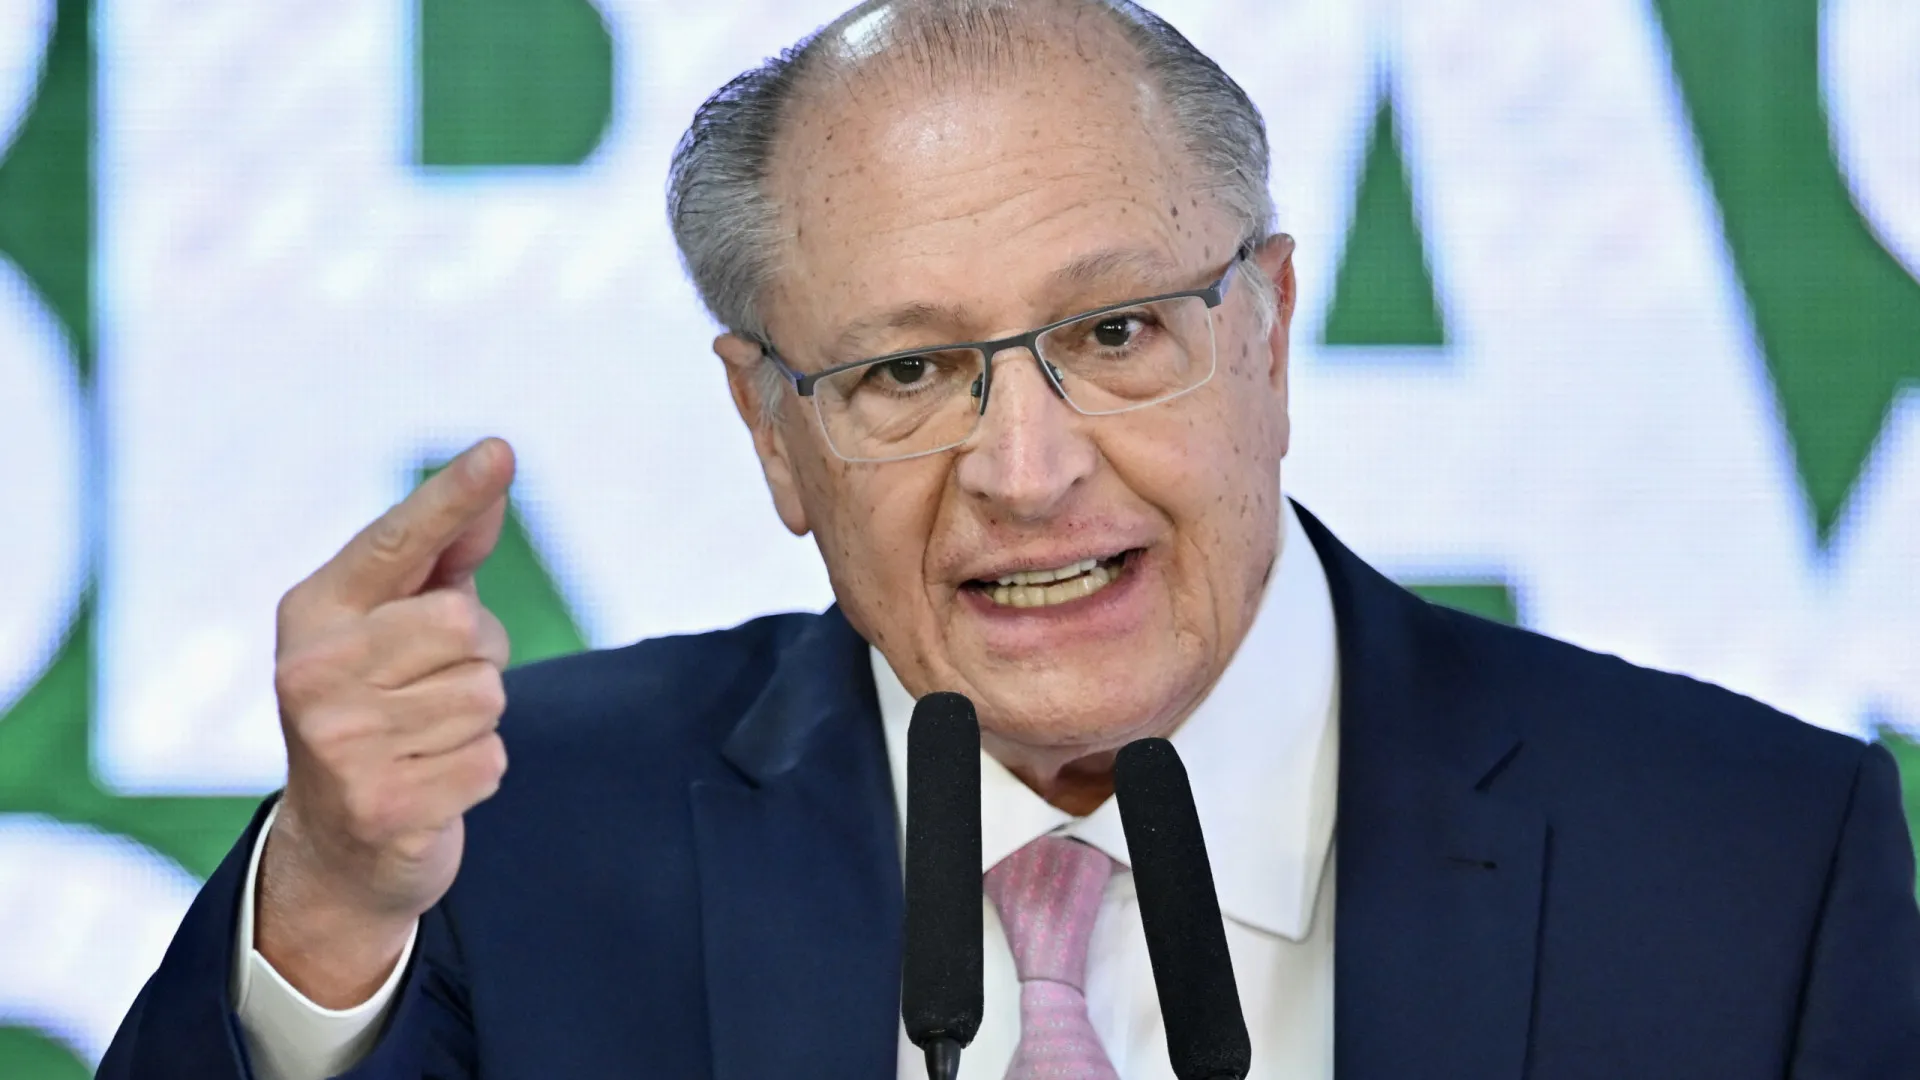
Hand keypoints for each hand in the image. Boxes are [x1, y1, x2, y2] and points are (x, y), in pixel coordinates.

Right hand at [256, 437, 515, 1006]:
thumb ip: (443, 558)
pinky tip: (430, 783)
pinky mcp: (382, 806)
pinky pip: (491, 760)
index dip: (452, 497)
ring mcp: (340, 743)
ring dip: (477, 720)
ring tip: (426, 738)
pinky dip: (478, 772)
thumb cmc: (379, 708)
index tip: (500, 452)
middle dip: (478, 656)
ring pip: (485, 695)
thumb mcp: (396, 628)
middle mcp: (311, 671)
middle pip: (465, 623)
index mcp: (315, 612)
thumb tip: (493, 479)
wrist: (336, 848)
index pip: (397, 541)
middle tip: (434, 688)